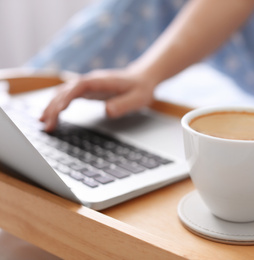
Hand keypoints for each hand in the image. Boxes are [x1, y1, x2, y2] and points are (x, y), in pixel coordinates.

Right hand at [40, 67, 156, 131]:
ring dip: (52, 106)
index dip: (67, 97)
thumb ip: (124, 104)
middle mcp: (91, 80)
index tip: (58, 110)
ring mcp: (88, 85)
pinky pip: (68, 96)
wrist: (143, 78)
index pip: (79, 87)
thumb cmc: (141, 88)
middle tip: (47, 125)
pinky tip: (51, 115)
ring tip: (43, 123)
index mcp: (102, 81)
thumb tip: (108, 110)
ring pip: (64, 93)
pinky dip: (58, 104)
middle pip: (67, 91)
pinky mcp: (88, 90)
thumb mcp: (138, 98)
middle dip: (54, 107)